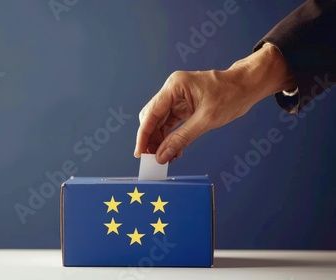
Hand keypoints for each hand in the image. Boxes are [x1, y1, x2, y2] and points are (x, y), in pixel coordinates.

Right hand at [134, 44, 295, 163]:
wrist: (247, 86)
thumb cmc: (231, 94)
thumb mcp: (206, 120)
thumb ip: (182, 138)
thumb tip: (163, 155)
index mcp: (174, 86)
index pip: (151, 114)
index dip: (143, 135)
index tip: (140, 153)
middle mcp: (172, 90)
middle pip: (152, 118)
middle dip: (151, 139)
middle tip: (153, 159)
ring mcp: (176, 98)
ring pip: (159, 122)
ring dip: (160, 140)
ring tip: (165, 158)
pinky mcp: (183, 105)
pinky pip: (170, 123)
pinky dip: (170, 137)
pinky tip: (173, 150)